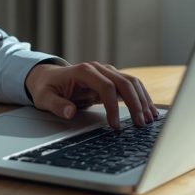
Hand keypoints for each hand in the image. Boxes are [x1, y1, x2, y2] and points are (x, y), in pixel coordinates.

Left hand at [25, 62, 158, 128]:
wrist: (48, 77)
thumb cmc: (47, 88)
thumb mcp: (45, 98)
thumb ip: (57, 105)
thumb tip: (69, 112)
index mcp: (83, 71)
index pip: (106, 86)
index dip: (113, 106)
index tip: (115, 126)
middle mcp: (98, 69)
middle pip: (124, 82)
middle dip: (135, 104)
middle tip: (140, 124)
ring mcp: (107, 72)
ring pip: (132, 82)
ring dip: (142, 100)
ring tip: (150, 119)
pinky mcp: (111, 80)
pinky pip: (131, 86)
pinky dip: (141, 98)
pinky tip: (149, 111)